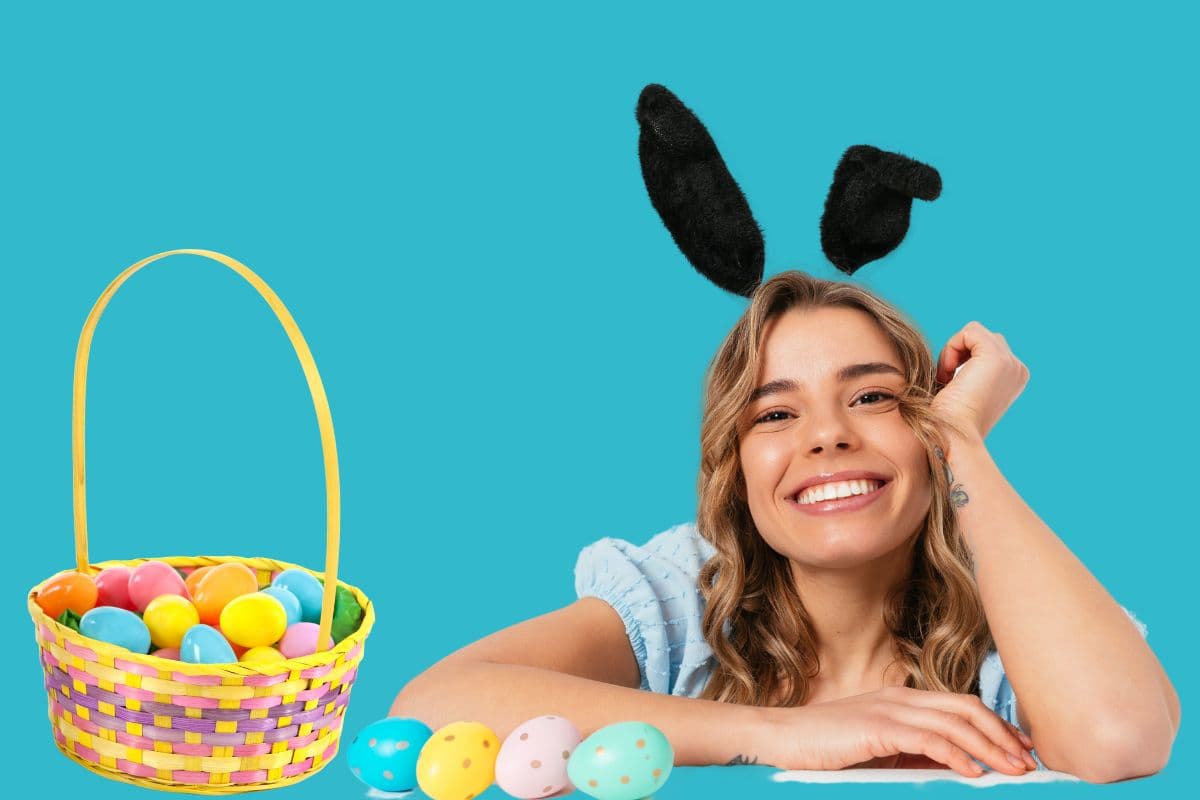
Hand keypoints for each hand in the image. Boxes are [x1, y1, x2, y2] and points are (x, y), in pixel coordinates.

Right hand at [751, 686, 1037, 777]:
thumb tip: (952, 770)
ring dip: (990, 747)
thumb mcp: (875, 750)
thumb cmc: (823, 749)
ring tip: (1014, 770)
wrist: (779, 740)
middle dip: (1002, 734)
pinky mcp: (876, 729)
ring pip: (954, 723)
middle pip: (966, 708)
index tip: (1020, 748)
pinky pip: (928, 740)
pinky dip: (958, 755)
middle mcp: (900, 698)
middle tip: (1029, 760)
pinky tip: (975, 772)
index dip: (995, 726)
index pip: (961, 705)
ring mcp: (888, 711)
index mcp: (901, 699)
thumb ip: (909, 754)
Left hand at [931, 321, 1028, 443]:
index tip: (950, 383)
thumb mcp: (964, 391)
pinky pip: (969, 331)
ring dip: (953, 350)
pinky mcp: (996, 357)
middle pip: (982, 338)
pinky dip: (951, 347)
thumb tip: (957, 354)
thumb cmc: (950, 420)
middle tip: (946, 379)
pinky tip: (948, 373)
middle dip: (959, 352)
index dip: (961, 359)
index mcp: (1014, 378)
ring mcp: (1010, 362)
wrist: (954, 437)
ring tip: (946, 376)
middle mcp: (1017, 369)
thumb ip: (970, 370)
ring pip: (975, 333)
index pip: (985, 348)